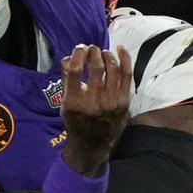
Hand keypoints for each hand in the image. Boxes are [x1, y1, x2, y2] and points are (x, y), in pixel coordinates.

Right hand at [58, 45, 131, 174]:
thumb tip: (69, 56)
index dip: (77, 54)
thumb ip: (66, 80)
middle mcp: (93, 102)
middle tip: (91, 48)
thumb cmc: (77, 121)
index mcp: (74, 102)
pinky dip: (125, 59)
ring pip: (113, 68)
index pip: (74, 70)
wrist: (93, 144)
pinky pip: (127, 75)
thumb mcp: (65, 104)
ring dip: (107, 55)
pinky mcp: (124, 102)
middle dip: (93, 52)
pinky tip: (120, 49)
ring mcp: (111, 102)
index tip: (79, 48)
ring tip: (103, 52)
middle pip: (96, 67)